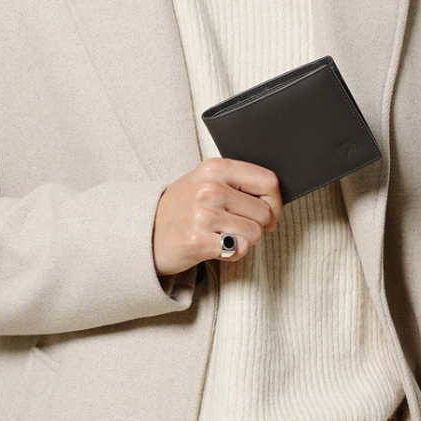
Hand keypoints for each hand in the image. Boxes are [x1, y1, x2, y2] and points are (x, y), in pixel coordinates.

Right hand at [152, 157, 282, 275]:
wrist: (145, 233)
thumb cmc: (182, 208)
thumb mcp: (206, 181)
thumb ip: (238, 183)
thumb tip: (275, 200)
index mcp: (215, 167)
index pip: (268, 181)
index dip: (275, 202)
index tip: (269, 214)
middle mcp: (210, 188)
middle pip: (264, 211)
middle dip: (256, 225)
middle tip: (234, 227)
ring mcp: (204, 214)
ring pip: (255, 232)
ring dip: (243, 239)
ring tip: (221, 235)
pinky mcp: (199, 240)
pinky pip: (240, 249)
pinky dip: (232, 253)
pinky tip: (214, 246)